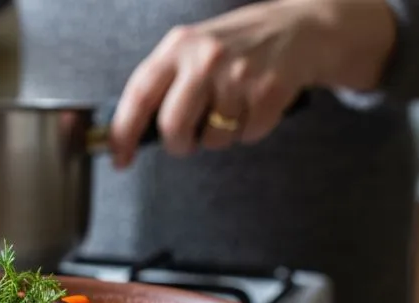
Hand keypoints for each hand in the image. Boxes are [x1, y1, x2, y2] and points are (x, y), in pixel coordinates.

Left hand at [109, 0, 395, 166]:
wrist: (300, 29)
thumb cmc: (237, 46)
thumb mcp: (194, 48)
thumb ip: (165, 82)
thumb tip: (133, 131)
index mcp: (179, 46)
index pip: (139, 95)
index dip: (123, 132)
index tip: (119, 158)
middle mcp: (205, 58)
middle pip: (173, 126)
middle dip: (178, 144)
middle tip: (187, 141)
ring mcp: (239, 74)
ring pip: (213, 138)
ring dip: (220, 135)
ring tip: (233, 107)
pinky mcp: (268, 92)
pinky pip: (246, 136)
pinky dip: (249, 131)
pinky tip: (255, 106)